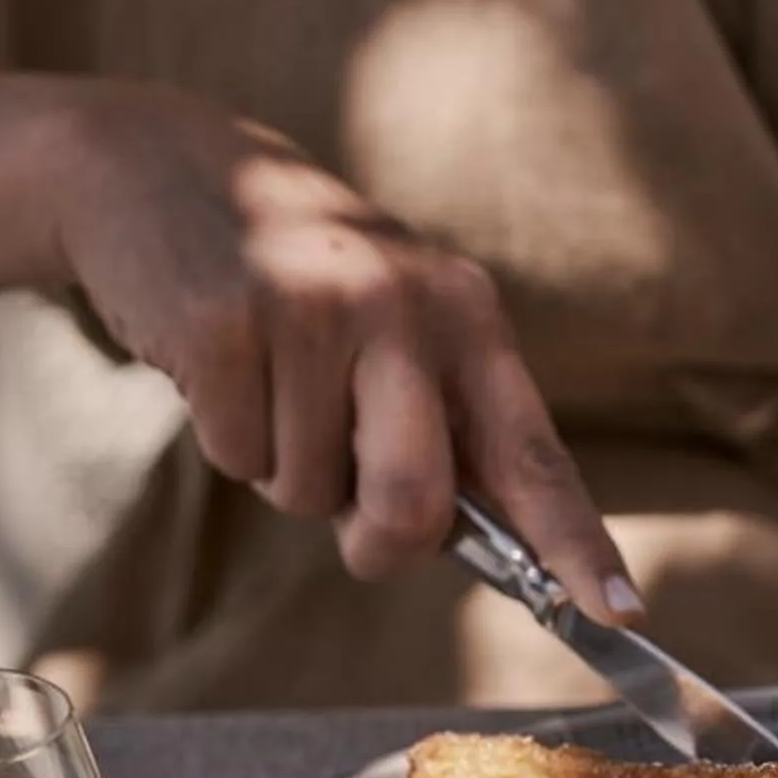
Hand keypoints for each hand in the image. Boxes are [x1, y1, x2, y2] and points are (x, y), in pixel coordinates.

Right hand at [54, 89, 636, 620]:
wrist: (154, 163)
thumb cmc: (295, 276)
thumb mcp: (393, 321)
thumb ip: (442, 423)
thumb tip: (485, 548)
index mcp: (467, 312)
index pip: (533, 454)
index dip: (576, 545)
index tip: (624, 614)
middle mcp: (401, 304)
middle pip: (413, 505)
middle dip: (375, 541)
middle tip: (346, 510)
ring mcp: (309, 309)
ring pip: (306, 494)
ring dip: (282, 468)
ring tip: (269, 376)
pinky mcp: (221, 325)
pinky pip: (236, 457)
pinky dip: (225, 437)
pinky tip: (220, 363)